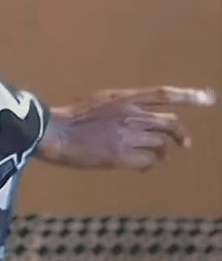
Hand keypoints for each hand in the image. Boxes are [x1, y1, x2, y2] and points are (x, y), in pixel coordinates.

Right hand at [38, 86, 214, 169]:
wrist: (55, 133)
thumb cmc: (71, 118)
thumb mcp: (99, 101)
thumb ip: (122, 106)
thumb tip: (139, 117)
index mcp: (125, 98)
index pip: (164, 94)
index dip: (188, 96)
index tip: (208, 99)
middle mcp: (131, 114)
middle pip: (169, 123)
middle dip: (181, 135)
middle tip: (185, 144)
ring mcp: (128, 135)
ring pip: (160, 144)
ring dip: (160, 152)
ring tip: (152, 157)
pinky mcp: (121, 155)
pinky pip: (147, 160)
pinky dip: (148, 164)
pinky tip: (141, 166)